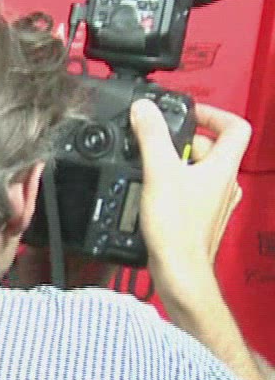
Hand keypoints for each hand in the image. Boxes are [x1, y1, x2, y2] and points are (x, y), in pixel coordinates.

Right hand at [134, 99, 247, 290]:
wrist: (180, 270)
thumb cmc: (178, 230)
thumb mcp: (158, 172)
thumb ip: (151, 136)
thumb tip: (145, 110)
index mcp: (224, 166)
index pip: (235, 126)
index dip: (213, 114)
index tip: (188, 114)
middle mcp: (225, 182)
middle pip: (210, 148)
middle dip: (181, 143)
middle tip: (156, 146)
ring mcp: (215, 201)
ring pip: (199, 169)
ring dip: (175, 165)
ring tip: (151, 171)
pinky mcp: (202, 216)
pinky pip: (191, 189)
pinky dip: (173, 185)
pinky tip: (152, 193)